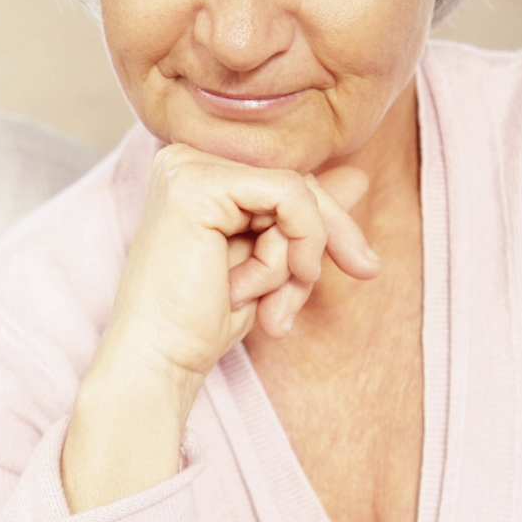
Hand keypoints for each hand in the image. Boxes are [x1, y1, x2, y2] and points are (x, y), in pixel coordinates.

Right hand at [62, 146, 378, 511]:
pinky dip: (289, 249)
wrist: (157, 361)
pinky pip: (289, 196)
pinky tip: (248, 287)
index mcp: (199, 175)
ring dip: (297, 259)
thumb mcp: (270, 265)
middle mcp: (188, 161)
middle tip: (362, 272)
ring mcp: (188, 168)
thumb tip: (358, 176)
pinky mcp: (196, 185)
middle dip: (330, 238)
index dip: (329, 227)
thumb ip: (304, 218)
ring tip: (267, 305)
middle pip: (298, 181)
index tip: (363, 268)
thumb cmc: (202, 322)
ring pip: (298, 192)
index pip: (289, 181)